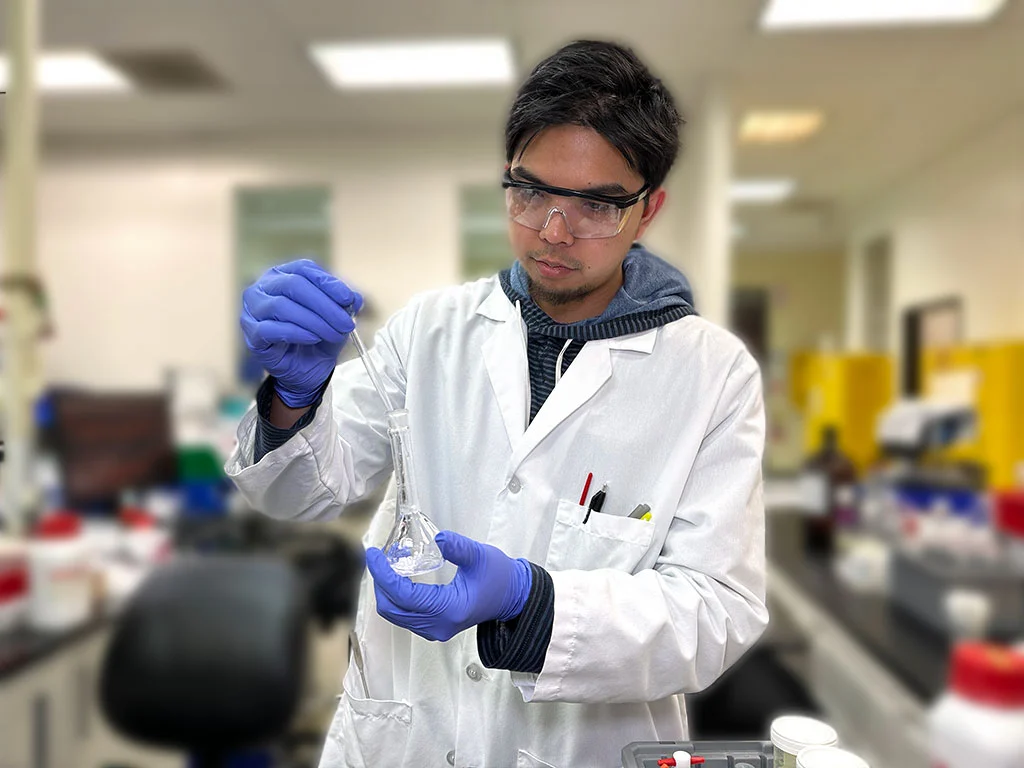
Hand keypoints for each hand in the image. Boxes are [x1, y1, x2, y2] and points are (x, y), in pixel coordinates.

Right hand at [241, 259, 362, 407]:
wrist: (305, 368)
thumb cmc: (317, 336)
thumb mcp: (335, 318)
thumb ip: (343, 304)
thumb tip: (354, 298)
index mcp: (283, 274)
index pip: (305, 269)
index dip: (328, 283)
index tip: (349, 299)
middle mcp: (264, 287)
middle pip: (293, 285)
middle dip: (324, 305)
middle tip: (345, 323)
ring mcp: (253, 309)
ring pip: (281, 306)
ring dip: (314, 321)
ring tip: (334, 334)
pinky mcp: (252, 334)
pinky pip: (270, 329)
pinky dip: (296, 333)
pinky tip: (313, 338)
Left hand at [365, 531, 531, 641]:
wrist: (511, 596)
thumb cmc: (499, 577)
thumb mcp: (481, 556)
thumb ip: (459, 548)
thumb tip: (438, 538)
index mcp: (449, 609)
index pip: (403, 595)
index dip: (383, 574)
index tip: (374, 555)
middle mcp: (438, 625)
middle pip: (392, 608)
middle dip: (380, 582)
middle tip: (378, 557)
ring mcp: (435, 629)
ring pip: (395, 613)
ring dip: (386, 590)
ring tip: (386, 565)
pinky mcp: (434, 626)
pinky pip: (403, 614)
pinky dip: (395, 596)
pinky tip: (398, 577)